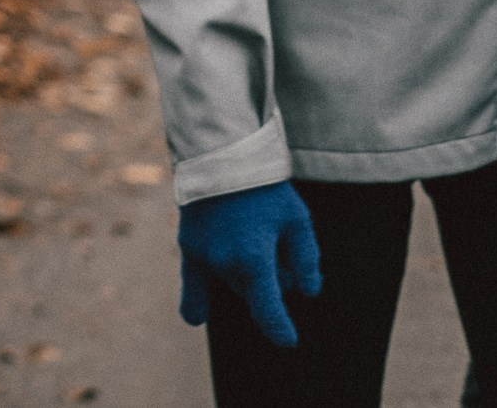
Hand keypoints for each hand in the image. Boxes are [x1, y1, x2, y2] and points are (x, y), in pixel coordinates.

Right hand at [176, 181, 321, 347]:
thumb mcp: (298, 219)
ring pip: (231, 283)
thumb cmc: (264, 187)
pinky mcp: (188, 246)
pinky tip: (197, 317)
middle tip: (279, 253)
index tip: (289, 340)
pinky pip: (192, 284)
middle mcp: (225, 264)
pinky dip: (196, 301)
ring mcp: (203, 256)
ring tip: (254, 242)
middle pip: (253, 292)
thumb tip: (308, 292)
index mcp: (254, 260)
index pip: (269, 312)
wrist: (221, 155)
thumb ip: (306, 259)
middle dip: (269, 284)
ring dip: (245, 277)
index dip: (281, 330)